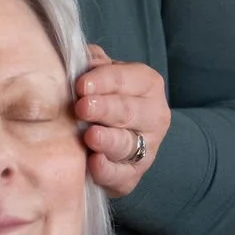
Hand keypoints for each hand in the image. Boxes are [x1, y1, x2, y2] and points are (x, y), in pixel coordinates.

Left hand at [74, 43, 169, 197]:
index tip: (81, 84)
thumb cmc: (101, 97)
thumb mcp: (100, 75)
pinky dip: (107, 170)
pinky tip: (94, 163)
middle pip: (128, 111)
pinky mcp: (132, 176)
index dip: (103, 80)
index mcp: (147, 84)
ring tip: (90, 136)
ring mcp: (146, 148)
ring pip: (126, 144)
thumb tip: (81, 59)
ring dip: (108, 140)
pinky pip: (121, 175)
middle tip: (82, 107)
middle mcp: (154, 116)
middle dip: (105, 109)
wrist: (107, 140)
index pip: (126, 79)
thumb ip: (93, 63)